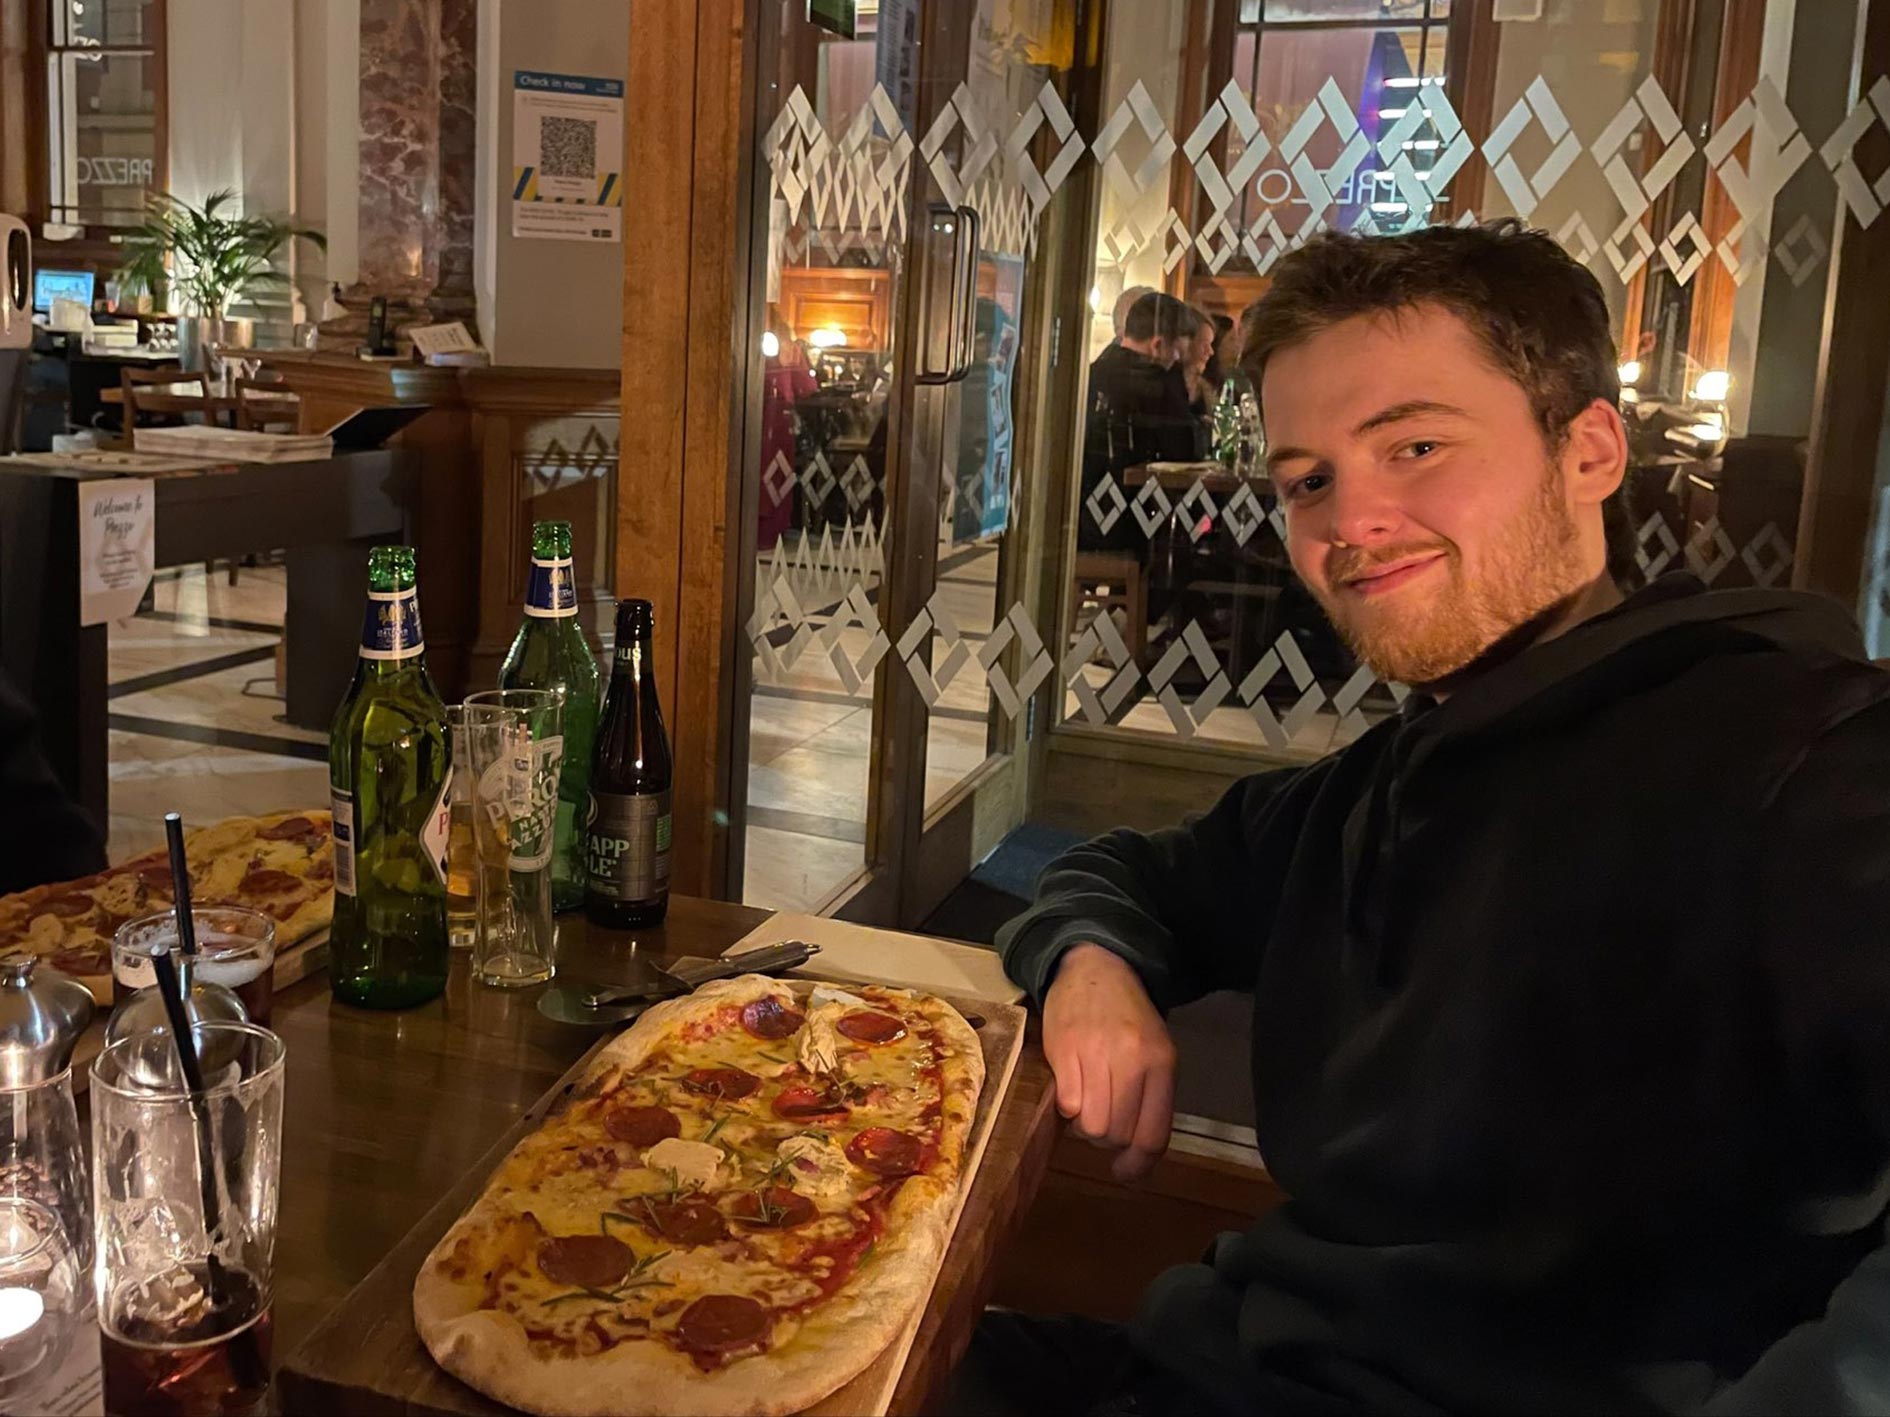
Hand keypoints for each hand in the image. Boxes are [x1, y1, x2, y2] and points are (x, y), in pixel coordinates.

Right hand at [1042, 943, 1175, 1182]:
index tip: (1125, 1172)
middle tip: (1103, 1121)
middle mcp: (1133, 1060)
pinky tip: (1072, 1090)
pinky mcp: (1064, 1050)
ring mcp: (1097, 1054)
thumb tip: (1137, 1153)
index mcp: (1162, 1063)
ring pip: (1092, 1126)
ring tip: (1086, 1104)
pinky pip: (1067, 1105)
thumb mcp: (1155, 1051)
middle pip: (1119, 1134)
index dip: (1138, 1164)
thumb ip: (1151, 1096)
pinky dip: (1067, 1108)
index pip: (1154, 1134)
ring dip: (1086, 1126)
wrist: (1095, 966)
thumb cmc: (1128, 1016)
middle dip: (1108, 1139)